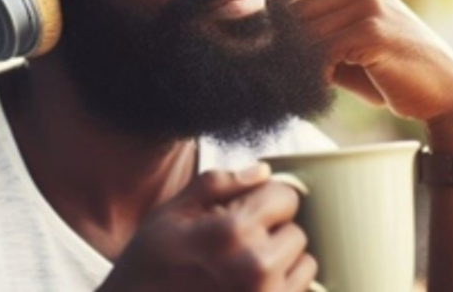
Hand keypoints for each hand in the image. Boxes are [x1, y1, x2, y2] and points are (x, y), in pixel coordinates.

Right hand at [99, 164, 316, 291]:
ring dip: (281, 263)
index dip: (264, 199)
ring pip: (304, 262)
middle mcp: (256, 267)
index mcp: (231, 232)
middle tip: (235, 248)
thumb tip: (263, 172)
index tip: (244, 212)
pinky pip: (301, 291)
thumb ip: (217, 184)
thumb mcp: (171, 212)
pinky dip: (282, 287)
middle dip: (271, 233)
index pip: (285, 197)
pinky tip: (247, 289)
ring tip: (241, 271)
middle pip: (295, 229)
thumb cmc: (148, 265)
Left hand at [282, 0, 452, 148]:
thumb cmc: (391, 76)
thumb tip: (265, 41)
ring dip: (293, 59)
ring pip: (304, 30)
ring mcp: (369, 6)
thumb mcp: (349, 48)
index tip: (266, 52)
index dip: (274, 23)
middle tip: (272, 71)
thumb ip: (315, 38)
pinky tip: (317, 86)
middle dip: (279, 42)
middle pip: (294, 9)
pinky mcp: (372, 31)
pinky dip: (312, 71)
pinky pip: (322, 50)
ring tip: (292, 80)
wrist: (445, 95)